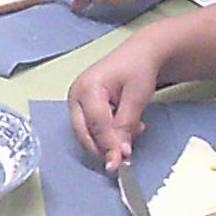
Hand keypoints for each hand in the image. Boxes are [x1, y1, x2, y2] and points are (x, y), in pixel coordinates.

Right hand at [67, 40, 163, 167]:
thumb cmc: (138, 68)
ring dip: (107, 141)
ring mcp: (76, 102)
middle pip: (84, 132)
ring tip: (132, 132)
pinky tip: (126, 128)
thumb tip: (121, 152)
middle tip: (122, 160)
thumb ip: (126, 124)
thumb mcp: (137, 95)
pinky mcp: (82, 108)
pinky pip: (91, 128)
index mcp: (87, 86)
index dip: (109, 143)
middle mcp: (76, 95)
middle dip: (103, 148)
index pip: (96, 123)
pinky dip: (107, 135)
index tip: (122, 159)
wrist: (140, 55)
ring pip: (87, 133)